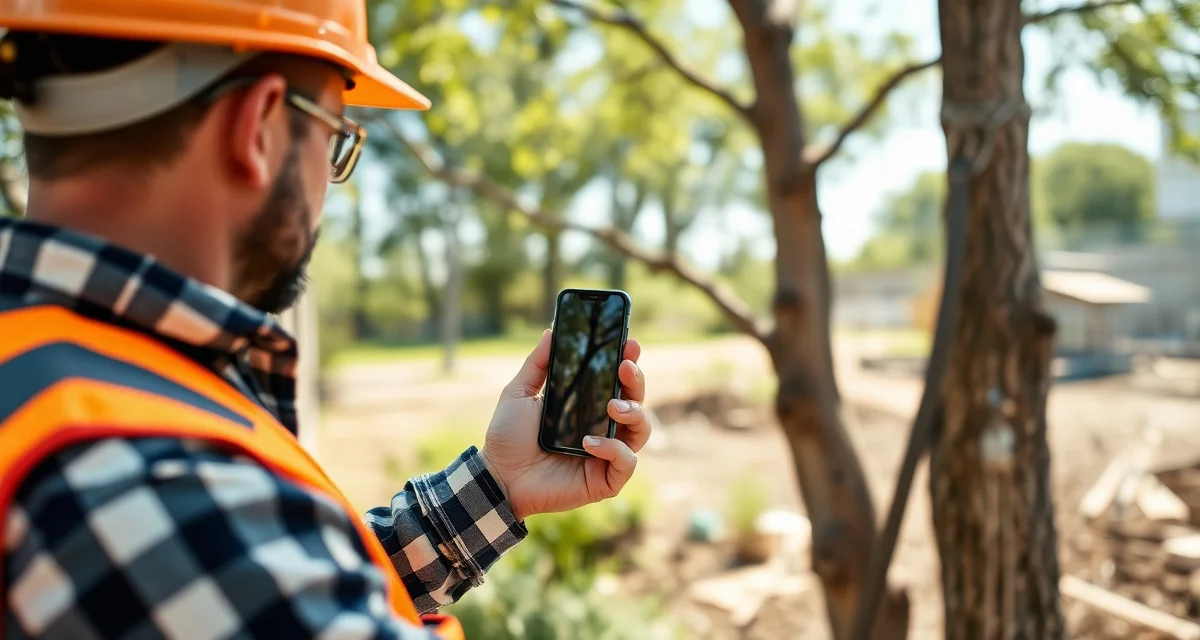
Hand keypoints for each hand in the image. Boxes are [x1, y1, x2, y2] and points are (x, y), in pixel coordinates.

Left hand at [479, 330, 649, 520]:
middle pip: (637, 400)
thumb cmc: (509, 437)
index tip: (629, 342)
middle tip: (624, 367)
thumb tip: (551, 331)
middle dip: (636, 380)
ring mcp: (606, 454)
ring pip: (642, 430)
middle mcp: (603, 427)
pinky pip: (626, 462)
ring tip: (613, 405)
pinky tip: (590, 441)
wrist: (497, 476)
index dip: (629, 361)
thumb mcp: (519, 393)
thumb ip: (537, 364)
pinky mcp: (604, 480)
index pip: (617, 381)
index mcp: (587, 405)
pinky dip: (614, 449)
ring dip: (634, 412)